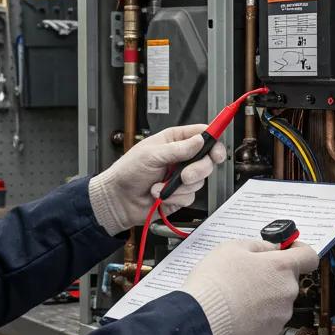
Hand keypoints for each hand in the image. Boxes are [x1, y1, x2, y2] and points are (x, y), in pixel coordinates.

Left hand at [88, 124, 226, 235]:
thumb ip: (178, 148)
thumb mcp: (151, 154)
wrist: (118, 199)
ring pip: (200, 181)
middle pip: (207, 160)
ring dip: (179, 186)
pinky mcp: (180, 195)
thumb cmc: (127, 171)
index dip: (213, 142)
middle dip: (197, 170)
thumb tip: (199, 140)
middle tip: (184, 175)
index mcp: (174, 141)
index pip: (202, 135)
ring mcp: (181, 177)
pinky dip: (174, 197)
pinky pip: (189, 197)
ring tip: (161, 184)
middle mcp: (181, 158)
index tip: (216, 151)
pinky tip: (159, 193)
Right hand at [182, 239, 318, 334]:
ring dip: (265, 295)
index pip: (308, 256)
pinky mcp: (271, 333)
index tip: (288, 249)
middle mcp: (287, 291)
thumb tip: (270, 248)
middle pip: (289, 278)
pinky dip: (258, 314)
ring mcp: (281, 315)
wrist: (203, 319)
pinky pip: (269, 318)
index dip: (299, 250)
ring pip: (278, 299)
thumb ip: (259, 245)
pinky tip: (239, 310)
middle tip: (248, 274)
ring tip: (238, 294)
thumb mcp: (232, 248)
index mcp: (281, 267)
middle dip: (272, 275)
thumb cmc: (216, 283)